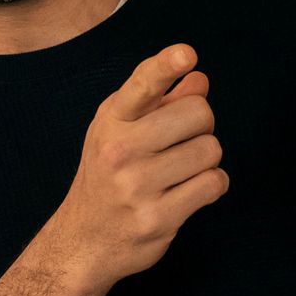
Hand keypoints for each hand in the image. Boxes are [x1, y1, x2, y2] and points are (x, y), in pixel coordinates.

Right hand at [53, 44, 227, 289]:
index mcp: (111, 122)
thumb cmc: (107, 177)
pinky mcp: (156, 217)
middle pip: (198, 113)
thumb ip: (159, 103)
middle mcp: (119, 150)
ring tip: (179, 172)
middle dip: (201, 125)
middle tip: (181, 142)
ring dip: (205, 160)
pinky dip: (211, 186)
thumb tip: (198, 77)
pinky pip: (212, 184)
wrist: (83, 240)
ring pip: (210, 150)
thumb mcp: (120, 133)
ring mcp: (136, 186)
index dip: (166, 66)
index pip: (142, 85)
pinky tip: (188, 192)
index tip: (186, 55)